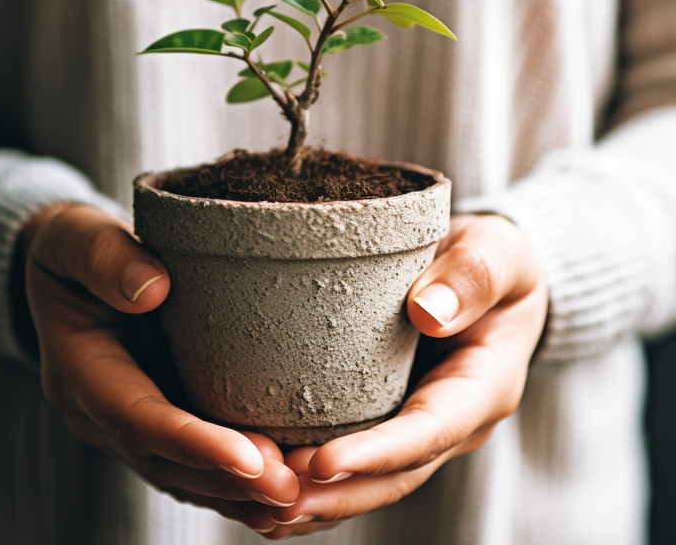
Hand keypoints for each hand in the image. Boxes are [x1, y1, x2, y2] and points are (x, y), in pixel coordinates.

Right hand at [22, 203, 297, 532]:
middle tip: (290, 488)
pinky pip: (194, 462)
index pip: (136, 418)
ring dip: (238, 491)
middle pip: (164, 461)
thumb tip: (151, 289)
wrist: (72, 270)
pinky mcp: (160, 413)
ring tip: (297, 495)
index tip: (249, 458)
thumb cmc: (76, 249)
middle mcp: (101, 410)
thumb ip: (103, 257)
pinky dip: (235, 481)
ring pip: (182, 473)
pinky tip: (282, 489)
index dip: (192, 443)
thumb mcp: (76, 238)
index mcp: (79, 369)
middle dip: (227, 480)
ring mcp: (129, 420)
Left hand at [262, 214, 547, 538]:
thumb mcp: (498, 252)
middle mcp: (453, 419)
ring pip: (373, 479)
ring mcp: (421, 423)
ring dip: (321, 499)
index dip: (378, 453)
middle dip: (338, 494)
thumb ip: (473, 276)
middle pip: (397, 474)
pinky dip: (316, 479)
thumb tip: (428, 312)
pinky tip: (271, 483)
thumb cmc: (493, 258)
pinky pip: (357, 458)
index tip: (322, 463)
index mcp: (484, 385)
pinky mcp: (391, 414)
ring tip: (262, 508)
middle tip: (275, 503)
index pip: (431, 430)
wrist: (484, 271)